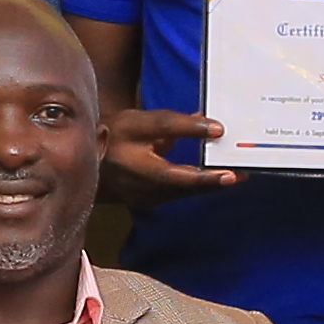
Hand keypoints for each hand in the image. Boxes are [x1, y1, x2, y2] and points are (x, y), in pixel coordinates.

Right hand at [101, 103, 233, 199]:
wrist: (87, 164)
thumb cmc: (118, 136)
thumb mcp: (140, 121)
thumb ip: (173, 123)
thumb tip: (207, 123)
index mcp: (126, 134)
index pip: (161, 127)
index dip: (189, 128)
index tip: (218, 128)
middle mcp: (129, 165)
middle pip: (172, 174)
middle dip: (205, 177)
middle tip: (234, 174)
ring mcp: (135, 189)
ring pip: (178, 190)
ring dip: (207, 185)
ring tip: (236, 176)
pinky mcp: (145, 202)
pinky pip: (176, 195)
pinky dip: (196, 188)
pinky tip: (215, 182)